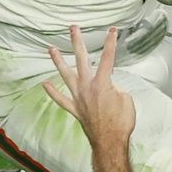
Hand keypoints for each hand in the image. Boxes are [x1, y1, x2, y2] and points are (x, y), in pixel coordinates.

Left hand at [44, 26, 137, 150]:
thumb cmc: (121, 122)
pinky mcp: (75, 109)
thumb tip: (110, 88)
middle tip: (73, 29)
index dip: (110, 43)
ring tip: (52, 49)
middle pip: (81, 59)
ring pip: (66, 75)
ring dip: (58, 61)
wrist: (110, 142)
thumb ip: (117, 89)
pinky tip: (45, 84)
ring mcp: (79, 98)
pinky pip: (61, 99)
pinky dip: (53, 92)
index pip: (107, 58)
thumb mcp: (127, 100)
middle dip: (77, 42)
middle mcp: (87, 87)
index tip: (112, 31)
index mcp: (103, 83)